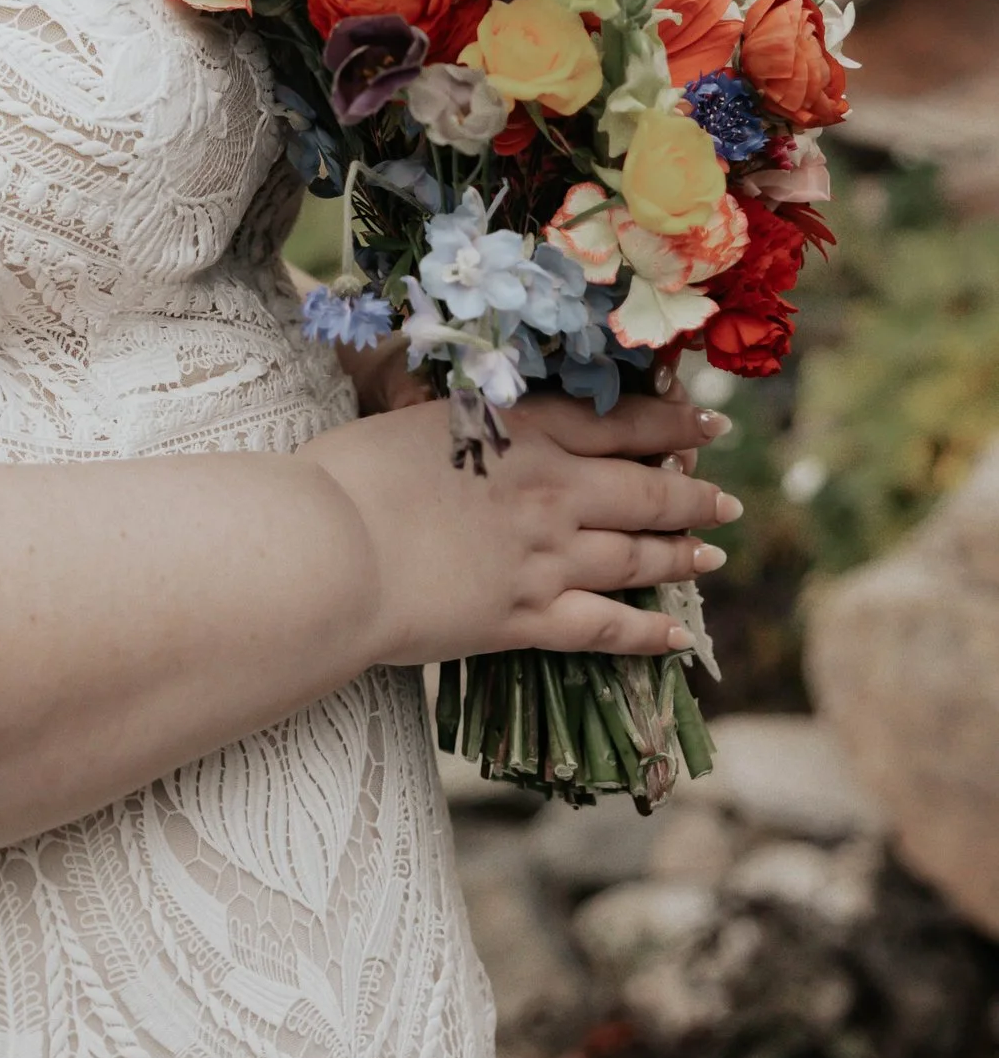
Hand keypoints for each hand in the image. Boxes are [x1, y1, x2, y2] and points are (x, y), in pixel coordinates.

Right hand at [305, 383, 736, 668]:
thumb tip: (476, 422)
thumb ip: (463, 422)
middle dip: (693, 498)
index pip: (620, 424)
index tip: (708, 427)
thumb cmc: (348, 473)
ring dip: (682, 557)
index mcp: (522, 432)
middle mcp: (552, 491)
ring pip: (637, 557)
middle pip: (646, 493)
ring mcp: (546, 558)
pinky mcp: (526, 619)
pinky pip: (606, 628)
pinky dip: (649, 634)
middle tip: (726, 501)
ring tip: (711, 557)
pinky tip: (677, 638)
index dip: (672, 426)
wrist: (331, 548)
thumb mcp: (413, 419)